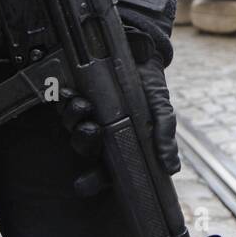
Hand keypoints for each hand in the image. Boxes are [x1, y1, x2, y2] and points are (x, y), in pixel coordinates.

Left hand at [60, 28, 179, 198]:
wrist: (140, 51)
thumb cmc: (151, 85)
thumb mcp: (161, 110)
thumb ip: (164, 135)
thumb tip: (173, 167)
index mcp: (119, 142)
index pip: (103, 170)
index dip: (93, 180)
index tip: (83, 185)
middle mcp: (100, 131)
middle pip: (83, 146)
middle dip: (82, 141)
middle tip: (90, 130)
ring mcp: (86, 113)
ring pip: (71, 125)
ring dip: (73, 118)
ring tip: (82, 105)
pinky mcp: (76, 93)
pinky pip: (63, 102)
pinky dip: (64, 100)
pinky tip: (68, 93)